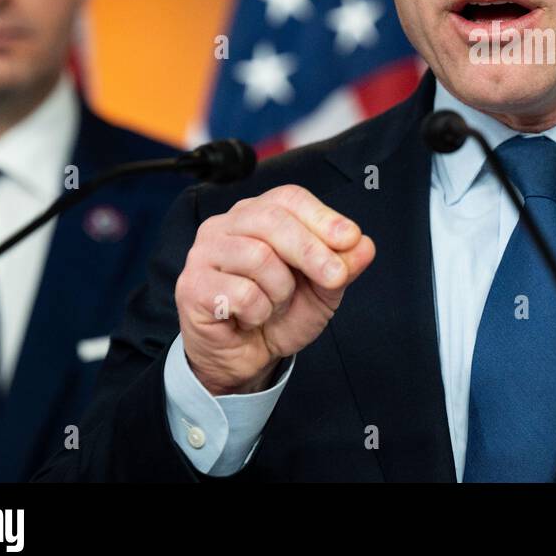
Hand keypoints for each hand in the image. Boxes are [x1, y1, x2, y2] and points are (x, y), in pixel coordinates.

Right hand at [174, 185, 375, 394]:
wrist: (247, 357)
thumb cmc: (281, 313)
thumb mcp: (323, 290)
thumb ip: (344, 265)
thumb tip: (363, 244)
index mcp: (258, 214)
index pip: (289, 199)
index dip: (322, 216)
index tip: (350, 238)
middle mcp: (227, 225)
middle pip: (272, 220)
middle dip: (311, 250)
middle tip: (335, 277)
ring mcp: (205, 253)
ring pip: (257, 256)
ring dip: (280, 290)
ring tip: (275, 304)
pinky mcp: (192, 286)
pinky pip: (240, 293)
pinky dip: (258, 312)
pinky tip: (250, 317)